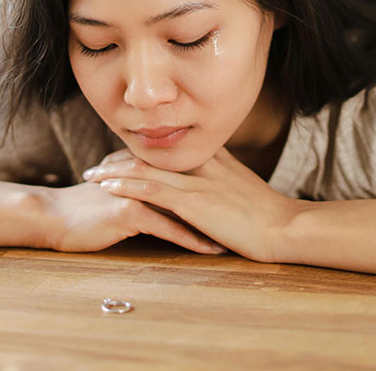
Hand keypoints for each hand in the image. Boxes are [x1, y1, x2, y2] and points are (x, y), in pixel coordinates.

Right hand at [39, 181, 227, 254]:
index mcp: (149, 169)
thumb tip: (175, 194)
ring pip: (186, 207)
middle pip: (194, 187)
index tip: (244, 198)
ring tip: (240, 235)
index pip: (190, 174)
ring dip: (214, 221)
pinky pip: (168, 227)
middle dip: (223, 201)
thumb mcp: (123, 193)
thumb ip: (149, 187)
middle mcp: (147, 175)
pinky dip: (192, 239)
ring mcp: (139, 190)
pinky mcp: (130, 211)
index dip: (218, 185)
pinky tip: (211, 248)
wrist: (55, 217)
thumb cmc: (90, 209)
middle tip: (252, 215)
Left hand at [82, 147, 306, 262]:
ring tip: (91, 175)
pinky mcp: (194, 202)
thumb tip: (210, 182)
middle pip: (151, 153)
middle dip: (120, 158)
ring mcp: (196, 182)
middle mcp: (201, 163)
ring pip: (145, 168)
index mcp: (214, 158)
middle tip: (97, 165)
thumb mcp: (244, 186)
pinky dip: (127, 186)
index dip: (140, 151)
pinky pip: (152, 190)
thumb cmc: (268, 214)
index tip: (120, 157)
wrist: (284, 227)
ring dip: (114, 171)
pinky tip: (107, 188)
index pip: (168, 148)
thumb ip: (224, 177)